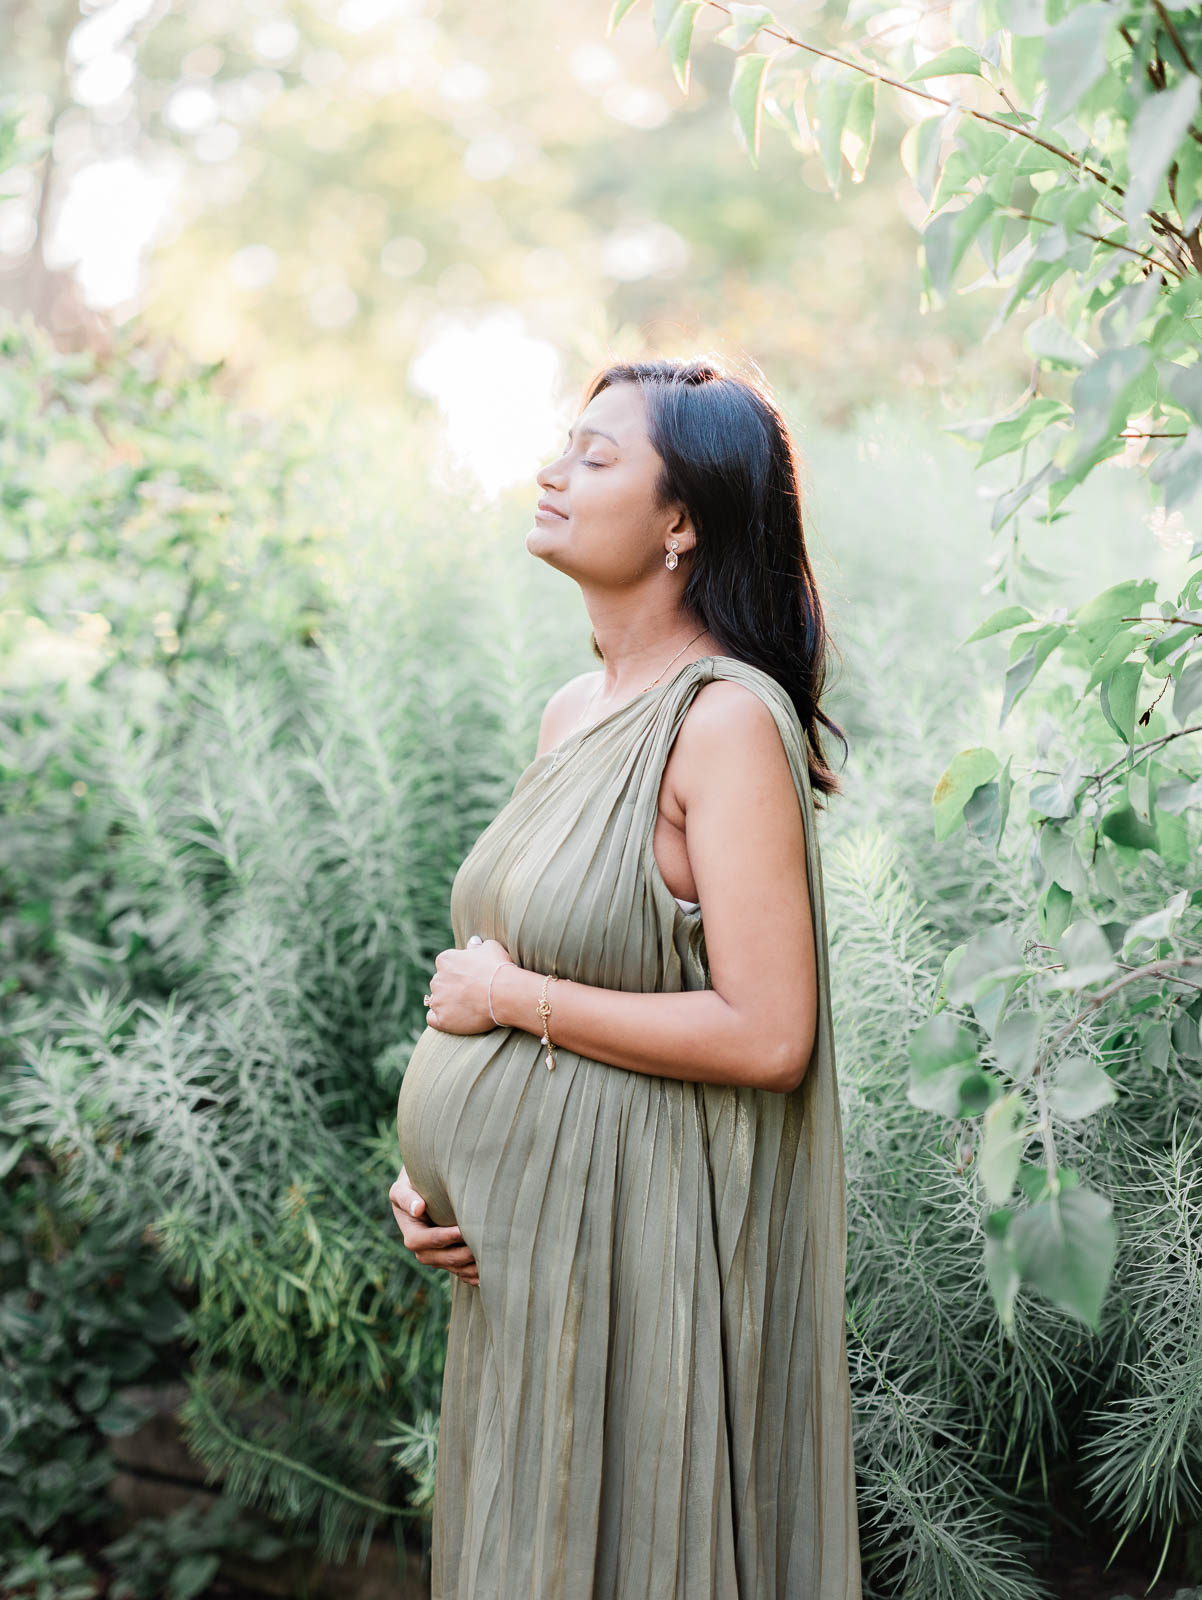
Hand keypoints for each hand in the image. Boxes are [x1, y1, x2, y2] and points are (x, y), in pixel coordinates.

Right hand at [389, 1166, 478, 1286]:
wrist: (420, 1194)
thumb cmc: (411, 1187)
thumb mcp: (402, 1189)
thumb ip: (406, 1197)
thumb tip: (418, 1208)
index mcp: (412, 1235)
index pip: (429, 1240)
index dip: (446, 1237)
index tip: (462, 1230)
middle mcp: (423, 1251)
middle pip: (444, 1258)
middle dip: (463, 1254)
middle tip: (483, 1245)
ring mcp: (436, 1258)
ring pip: (455, 1268)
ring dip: (471, 1267)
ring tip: (489, 1260)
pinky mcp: (448, 1261)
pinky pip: (461, 1272)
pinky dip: (474, 1275)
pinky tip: (488, 1272)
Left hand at [424, 934, 513, 1034]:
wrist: (503, 993)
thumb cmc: (497, 968)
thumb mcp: (491, 948)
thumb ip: (477, 946)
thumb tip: (473, 942)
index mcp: (445, 960)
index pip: (445, 966)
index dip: (459, 973)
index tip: (472, 978)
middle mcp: (437, 979)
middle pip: (440, 984)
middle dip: (452, 988)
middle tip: (471, 993)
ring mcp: (438, 1000)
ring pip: (437, 1001)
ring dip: (447, 1003)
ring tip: (467, 1007)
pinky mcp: (441, 1019)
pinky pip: (432, 1019)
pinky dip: (441, 1019)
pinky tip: (454, 1018)